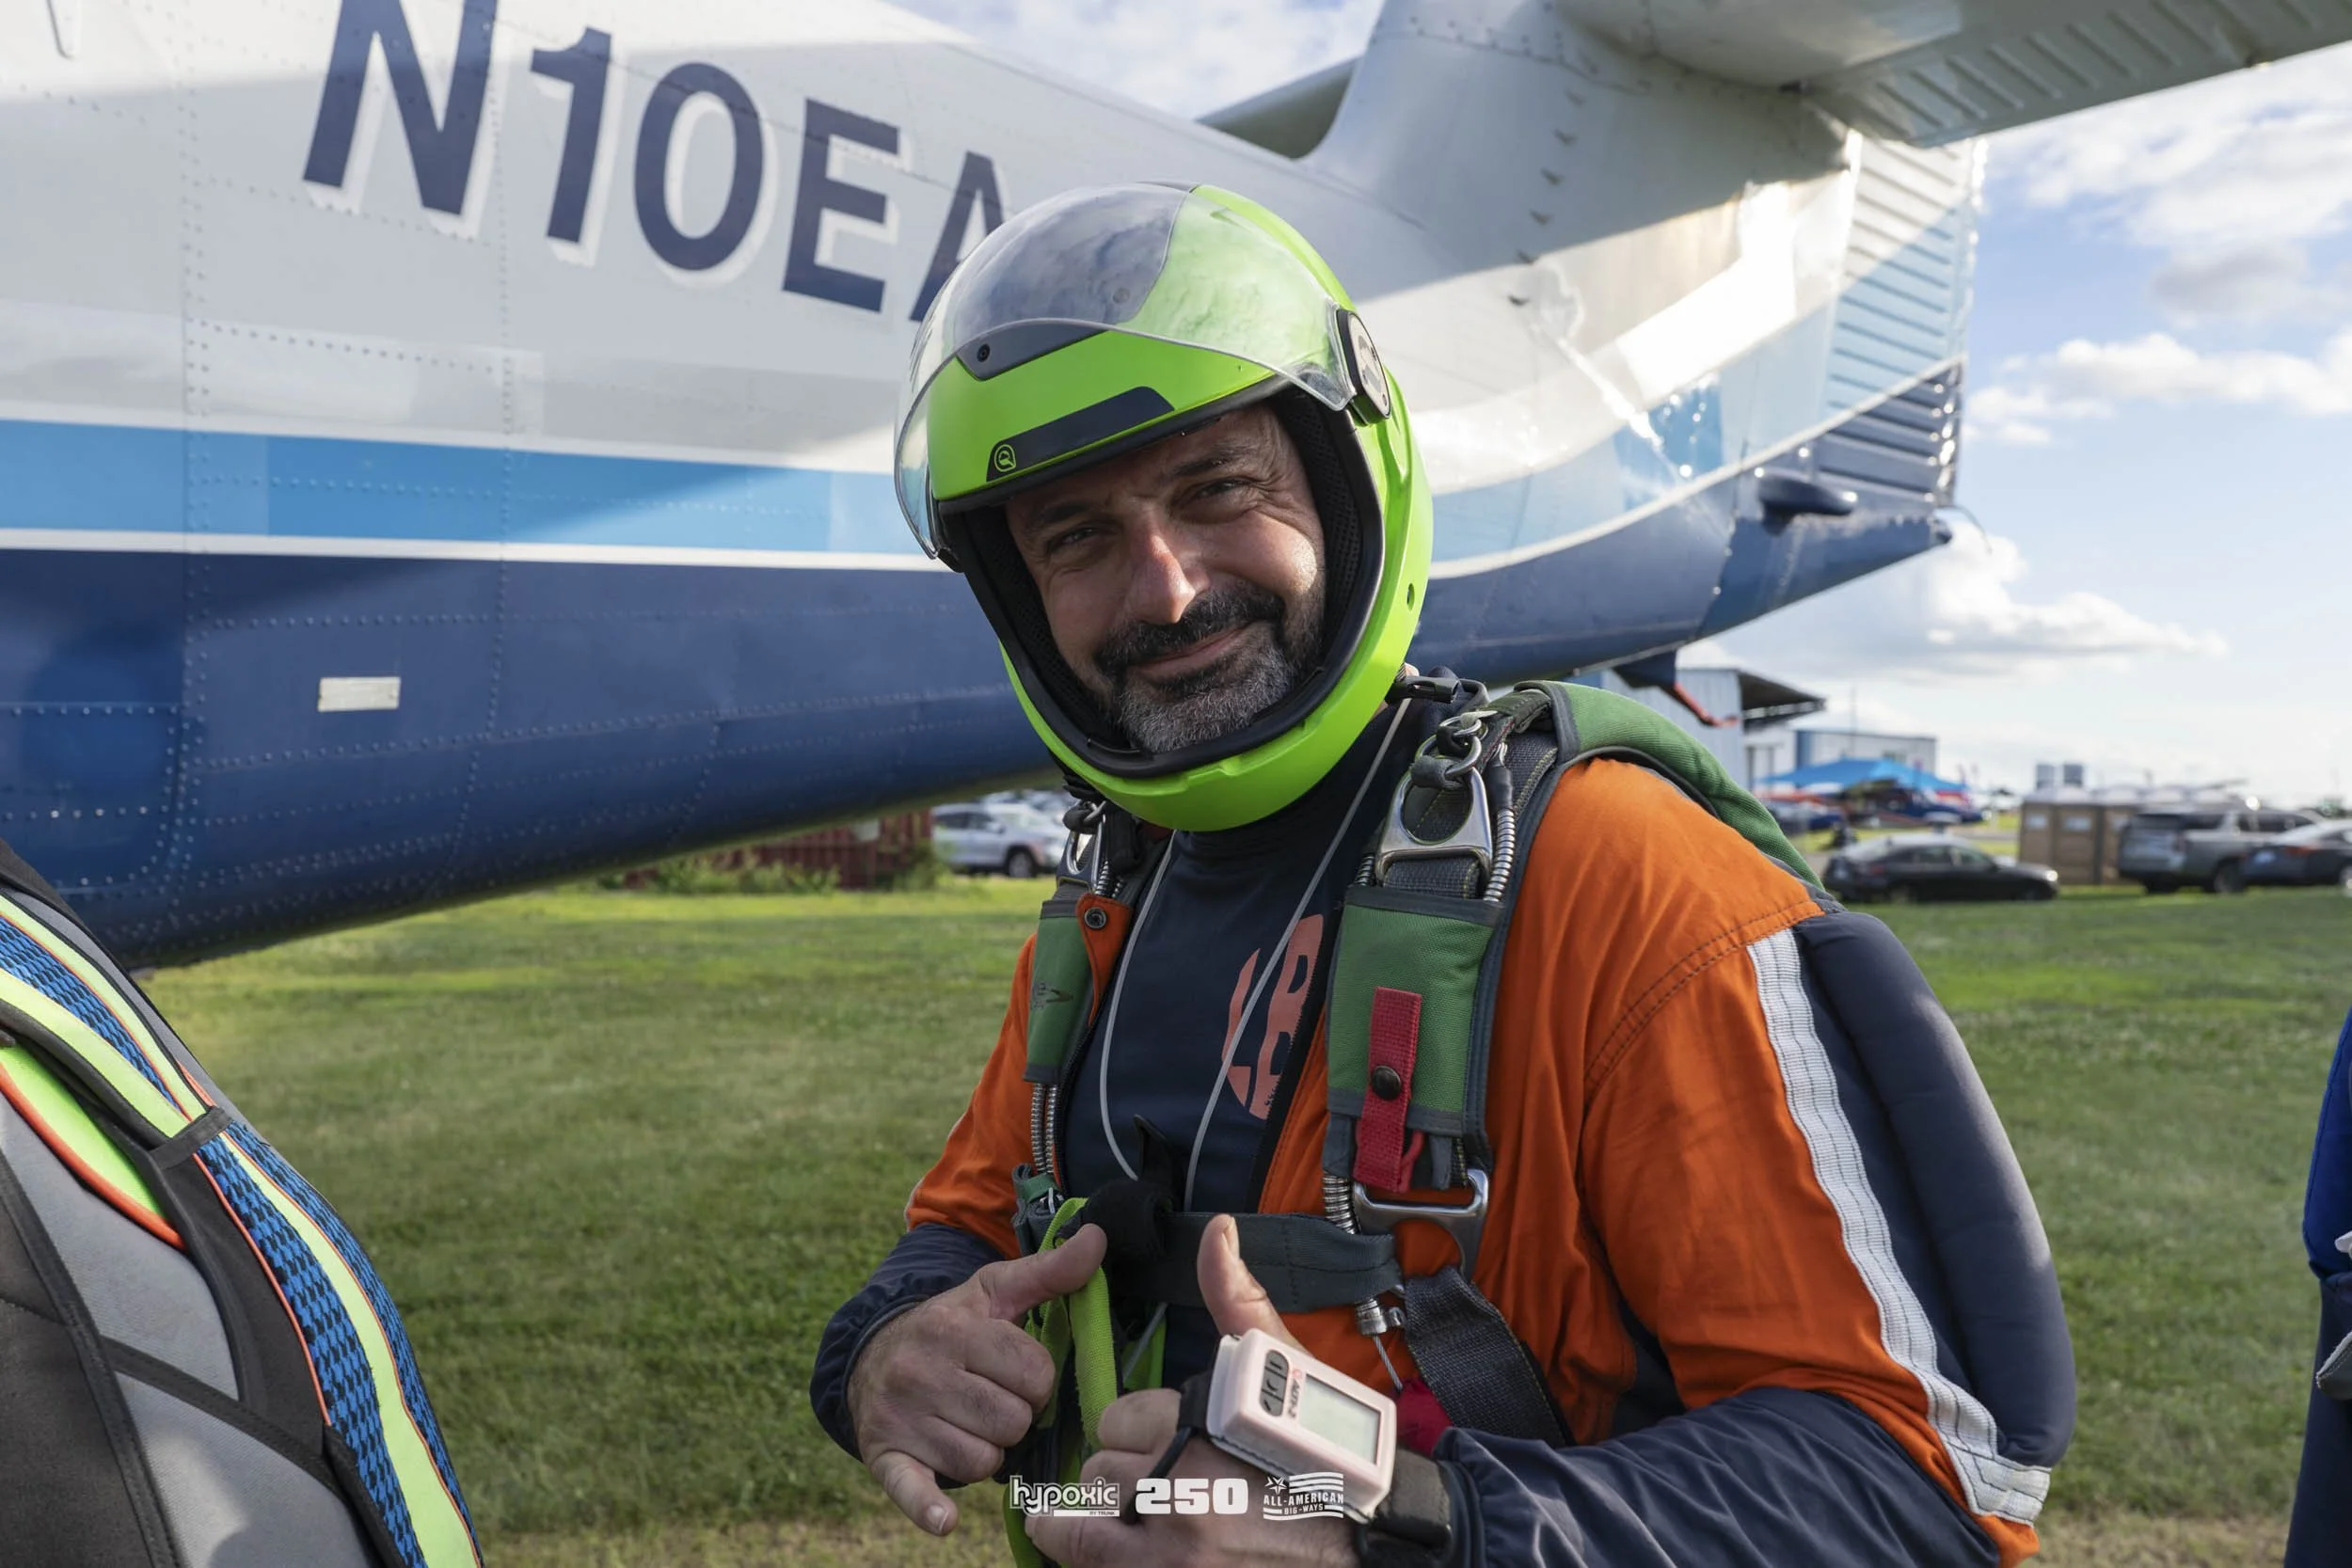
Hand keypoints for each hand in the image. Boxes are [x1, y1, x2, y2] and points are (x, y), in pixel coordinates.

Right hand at [849, 1224, 1108, 1535]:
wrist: (870, 1356)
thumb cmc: (950, 1326)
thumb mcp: (994, 1292)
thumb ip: (1049, 1271)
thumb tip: (1099, 1238)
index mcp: (955, 1330)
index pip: (1035, 1373)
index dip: (1037, 1380)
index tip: (1017, 1374)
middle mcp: (923, 1372)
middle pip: (1012, 1421)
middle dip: (1014, 1417)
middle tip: (991, 1401)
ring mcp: (902, 1417)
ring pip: (982, 1461)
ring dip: (986, 1451)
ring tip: (968, 1424)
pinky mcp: (885, 1456)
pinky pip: (913, 1491)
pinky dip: (929, 1509)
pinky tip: (945, 1521)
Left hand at [1021, 1215, 1357, 1566]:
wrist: (1370, 1532)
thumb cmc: (1325, 1448)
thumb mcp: (1284, 1366)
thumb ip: (1234, 1299)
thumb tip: (1219, 1231)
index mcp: (1203, 1426)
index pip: (1115, 1421)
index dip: (1131, 1427)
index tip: (1156, 1436)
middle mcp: (1181, 1492)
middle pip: (1098, 1473)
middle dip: (1118, 1473)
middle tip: (1152, 1479)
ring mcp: (1175, 1553)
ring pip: (1088, 1526)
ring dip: (1106, 1520)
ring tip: (1138, 1513)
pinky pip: (1096, 1567)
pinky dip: (1099, 1554)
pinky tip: (1121, 1542)